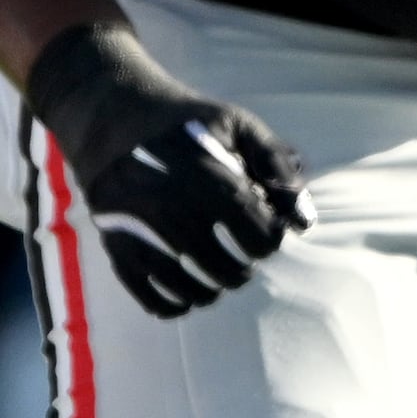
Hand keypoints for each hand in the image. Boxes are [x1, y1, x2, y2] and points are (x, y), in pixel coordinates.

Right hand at [22, 24, 306, 318]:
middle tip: (242, 261)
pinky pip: (143, 289)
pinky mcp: (112, 240)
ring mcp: (138, 227)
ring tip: (218, 281)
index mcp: (212, 180)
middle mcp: (174, 208)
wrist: (112, 113)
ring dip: (210, 291)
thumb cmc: (189, 123)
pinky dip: (168, 304)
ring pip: (186, 285)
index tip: (265, 234)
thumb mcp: (241, 128)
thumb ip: (278, 169)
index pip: (260, 237)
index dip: (269, 241)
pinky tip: (185, 300)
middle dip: (241, 270)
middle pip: (225, 268)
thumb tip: (304, 223)